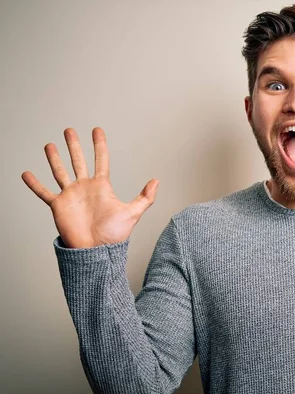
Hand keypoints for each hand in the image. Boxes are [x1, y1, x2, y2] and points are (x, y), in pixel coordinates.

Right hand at [22, 127, 158, 247]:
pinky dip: (34, 184)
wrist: (96, 251)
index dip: (99, 145)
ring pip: (60, 172)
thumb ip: (145, 197)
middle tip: (69, 130)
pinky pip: (44, 193)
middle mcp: (85, 188)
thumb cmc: (114, 235)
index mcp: (102, 187)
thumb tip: (157, 181)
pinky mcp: (58, 206)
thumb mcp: (133, 213)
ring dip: (55, 159)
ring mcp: (71, 196)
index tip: (97, 130)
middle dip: (74, 145)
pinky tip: (27, 174)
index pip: (101, 160)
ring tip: (50, 145)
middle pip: (78, 161)